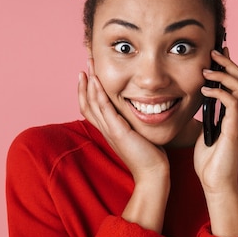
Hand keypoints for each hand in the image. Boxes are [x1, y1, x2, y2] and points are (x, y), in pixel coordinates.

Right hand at [78, 58, 169, 231]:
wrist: (152, 173)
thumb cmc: (149, 155)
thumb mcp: (137, 133)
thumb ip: (132, 122)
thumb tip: (139, 108)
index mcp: (108, 129)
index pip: (90, 106)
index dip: (86, 89)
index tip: (88, 73)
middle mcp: (105, 129)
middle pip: (87, 102)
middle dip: (85, 81)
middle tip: (86, 63)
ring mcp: (110, 130)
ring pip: (93, 103)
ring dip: (89, 83)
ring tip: (88, 67)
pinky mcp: (118, 132)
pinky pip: (104, 110)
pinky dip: (99, 95)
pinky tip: (96, 82)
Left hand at [194, 47, 237, 236]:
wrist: (215, 184)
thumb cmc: (209, 162)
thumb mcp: (203, 134)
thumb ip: (204, 119)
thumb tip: (192, 105)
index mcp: (230, 114)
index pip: (234, 83)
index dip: (228, 66)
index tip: (217, 51)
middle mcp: (237, 115)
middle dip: (229, 63)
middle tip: (215, 51)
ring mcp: (237, 122)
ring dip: (225, 74)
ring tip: (208, 68)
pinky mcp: (233, 131)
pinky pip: (233, 104)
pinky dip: (221, 93)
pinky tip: (206, 90)